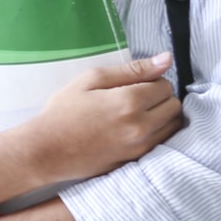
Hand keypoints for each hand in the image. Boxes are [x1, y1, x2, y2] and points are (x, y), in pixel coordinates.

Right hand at [16, 53, 183, 186]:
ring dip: (163, 116)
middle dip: (161, 97)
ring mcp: (140, 146)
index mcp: (131, 101)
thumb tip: (167, 59)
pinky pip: (162, 143)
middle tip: (137, 97)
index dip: (153, 80)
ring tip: (138, 114)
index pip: (165, 84)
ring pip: (173, 126)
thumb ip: (133, 69)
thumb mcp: (92, 79)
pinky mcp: (136, 161)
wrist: (46, 150)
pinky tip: (136, 129)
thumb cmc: (64, 111)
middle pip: (174, 105)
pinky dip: (157, 133)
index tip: (135, 83)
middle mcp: (141, 125)